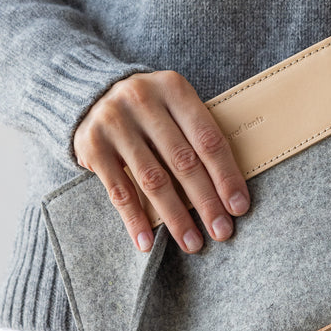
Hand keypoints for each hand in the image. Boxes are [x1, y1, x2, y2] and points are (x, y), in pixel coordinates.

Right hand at [73, 71, 250, 254]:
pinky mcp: (92, 145)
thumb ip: (195, 133)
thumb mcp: (172, 105)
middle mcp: (142, 100)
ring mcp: (115, 122)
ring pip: (153, 179)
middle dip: (206, 201)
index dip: (226, 175)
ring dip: (175, 217)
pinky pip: (119, 189)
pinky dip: (135, 219)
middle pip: (183, 161)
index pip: (208, 138)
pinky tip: (147, 242)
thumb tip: (229, 188)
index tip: (239, 207)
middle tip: (221, 232)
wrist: (91, 93)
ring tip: (192, 242)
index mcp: (173, 88)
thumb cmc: (148, 108)